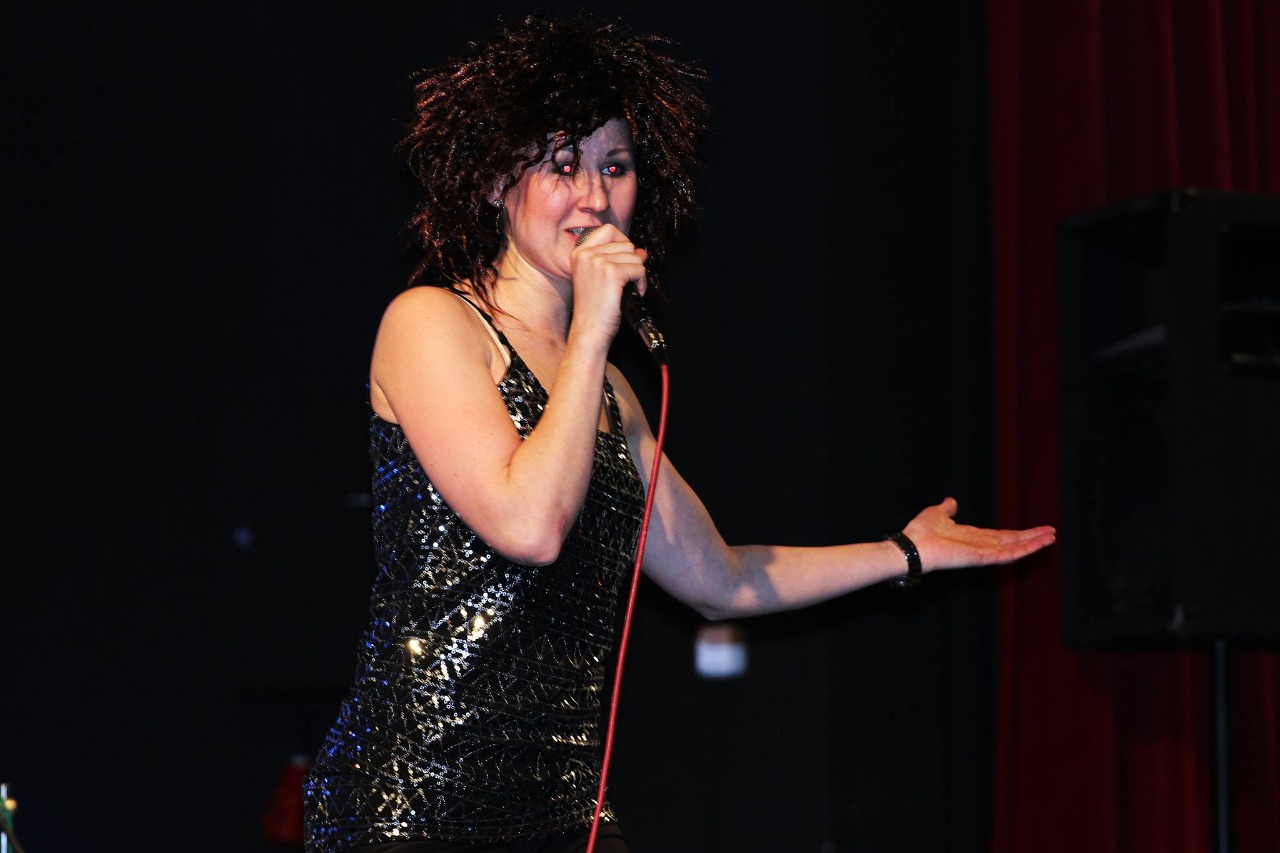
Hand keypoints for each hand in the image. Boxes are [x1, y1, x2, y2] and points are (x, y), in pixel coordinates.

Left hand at [902, 497, 1054, 571]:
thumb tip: (952, 501)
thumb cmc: (921, 532)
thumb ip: (947, 509)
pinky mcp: (983, 558)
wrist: (912, 546)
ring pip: (1015, 548)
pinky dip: (1026, 548)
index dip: (1018, 532)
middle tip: (1052, 533)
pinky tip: (1040, 543)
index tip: (1034, 530)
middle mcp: (980, 546)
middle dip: (1032, 537)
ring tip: (1052, 537)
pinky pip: (1009, 554)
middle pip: (1012, 541)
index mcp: (972, 537)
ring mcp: (983, 554)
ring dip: (1034, 543)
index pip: (1000, 535)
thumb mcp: (937, 513)